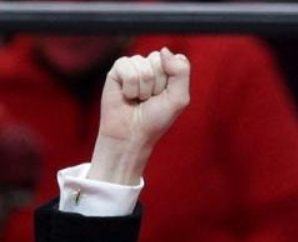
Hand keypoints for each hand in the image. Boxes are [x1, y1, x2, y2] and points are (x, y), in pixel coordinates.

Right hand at [89, 48, 190, 184]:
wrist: (132, 135)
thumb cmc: (156, 119)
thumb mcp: (179, 98)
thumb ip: (181, 71)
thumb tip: (164, 50)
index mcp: (168, 70)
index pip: (174, 59)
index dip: (170, 81)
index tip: (165, 96)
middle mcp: (150, 66)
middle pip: (157, 60)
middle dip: (156, 85)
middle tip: (150, 99)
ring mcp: (133, 67)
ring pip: (142, 65)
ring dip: (143, 89)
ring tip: (138, 99)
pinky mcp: (116, 71)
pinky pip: (127, 67)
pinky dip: (129, 87)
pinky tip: (127, 96)